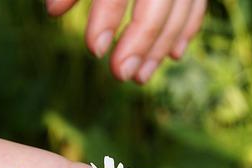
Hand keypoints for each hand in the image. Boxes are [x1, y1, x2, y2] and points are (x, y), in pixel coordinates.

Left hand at [46, 0, 206, 82]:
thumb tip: (53, 12)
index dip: (107, 15)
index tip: (94, 49)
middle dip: (141, 41)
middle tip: (121, 74)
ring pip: (182, 6)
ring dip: (162, 46)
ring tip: (140, 77)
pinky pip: (198, 1)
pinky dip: (187, 27)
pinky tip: (173, 54)